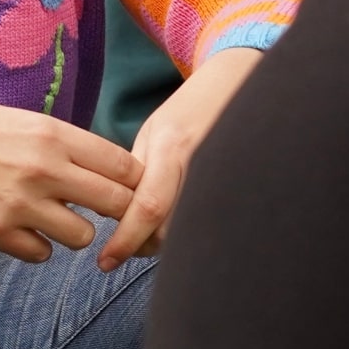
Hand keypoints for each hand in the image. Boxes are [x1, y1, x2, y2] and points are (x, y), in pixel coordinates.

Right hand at [0, 90, 142, 261]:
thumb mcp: (20, 121)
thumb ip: (62, 146)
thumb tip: (103, 174)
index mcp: (52, 133)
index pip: (123, 165)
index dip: (133, 182)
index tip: (128, 189)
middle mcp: (43, 167)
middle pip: (118, 204)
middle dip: (119, 214)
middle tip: (105, 215)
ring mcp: (20, 203)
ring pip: (84, 237)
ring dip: (73, 231)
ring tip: (49, 218)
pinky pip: (42, 254)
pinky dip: (36, 246)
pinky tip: (18, 229)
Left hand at [97, 46, 263, 269]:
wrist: (240, 86)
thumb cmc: (188, 112)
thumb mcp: (153, 132)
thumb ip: (136, 173)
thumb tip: (110, 214)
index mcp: (172, 148)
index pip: (147, 207)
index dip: (125, 240)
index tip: (105, 261)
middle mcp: (202, 165)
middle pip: (170, 230)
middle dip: (142, 246)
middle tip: (124, 248)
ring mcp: (226, 179)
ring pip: (190, 234)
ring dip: (164, 244)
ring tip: (146, 235)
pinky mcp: (242, 191)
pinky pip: (210, 226)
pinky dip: (189, 236)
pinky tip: (176, 228)